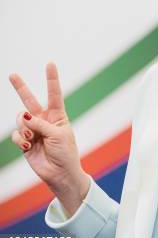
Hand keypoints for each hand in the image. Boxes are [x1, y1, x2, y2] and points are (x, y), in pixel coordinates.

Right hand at [9, 62, 89, 216]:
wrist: (60, 173)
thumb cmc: (65, 153)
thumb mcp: (57, 135)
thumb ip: (40, 123)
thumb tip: (23, 115)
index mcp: (58, 116)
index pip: (54, 94)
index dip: (51, 79)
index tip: (50, 63)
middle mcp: (44, 120)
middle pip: (30, 101)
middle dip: (21, 88)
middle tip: (12, 75)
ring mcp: (33, 130)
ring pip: (20, 120)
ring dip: (24, 129)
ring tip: (32, 139)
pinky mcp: (24, 141)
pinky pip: (16, 134)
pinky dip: (19, 139)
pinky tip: (26, 145)